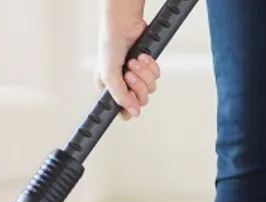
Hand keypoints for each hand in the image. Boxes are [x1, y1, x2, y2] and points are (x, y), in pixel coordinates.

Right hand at [96, 1, 161, 120]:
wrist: (124, 25)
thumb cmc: (110, 46)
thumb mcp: (109, 75)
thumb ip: (121, 96)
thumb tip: (134, 113)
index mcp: (110, 90)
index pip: (123, 111)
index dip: (129, 107)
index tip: (131, 100)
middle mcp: (124, 85)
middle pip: (141, 100)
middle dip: (137, 86)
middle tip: (129, 73)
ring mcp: (137, 76)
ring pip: (150, 89)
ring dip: (144, 74)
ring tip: (134, 61)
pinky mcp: (147, 67)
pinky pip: (156, 76)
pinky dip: (150, 66)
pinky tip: (142, 56)